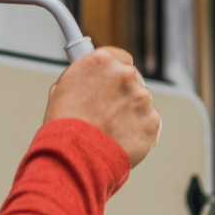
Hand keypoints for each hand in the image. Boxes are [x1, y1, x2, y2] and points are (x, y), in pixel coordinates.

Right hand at [44, 47, 161, 166]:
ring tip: (109, 131)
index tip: (111, 83)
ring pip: (140, 103)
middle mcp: (125, 74)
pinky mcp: (152, 120)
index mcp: (101, 60)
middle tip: (106, 112)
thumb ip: (83, 78)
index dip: (114, 74)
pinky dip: (138, 132)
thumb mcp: (62, 89)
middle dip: (123, 94)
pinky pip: (148, 123)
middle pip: (133, 79)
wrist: (75, 156)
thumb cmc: (64, 126)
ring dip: (130, 113)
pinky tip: (120, 140)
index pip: (120, 58)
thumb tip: (89, 79)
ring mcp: (141, 97)